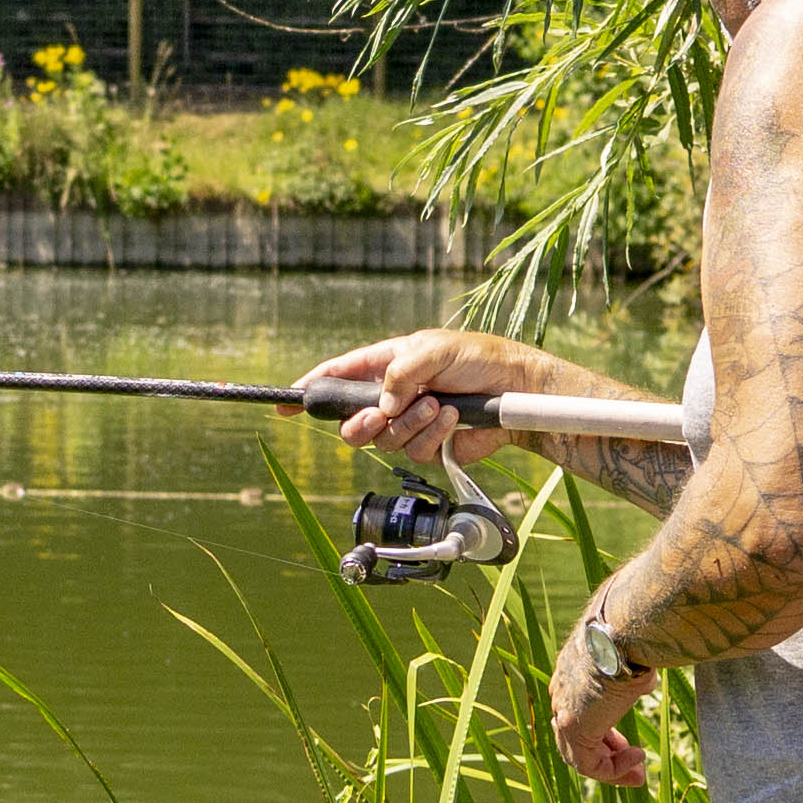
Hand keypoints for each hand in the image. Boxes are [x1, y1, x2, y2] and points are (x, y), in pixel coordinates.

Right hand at [308, 325, 572, 464]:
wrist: (517, 390)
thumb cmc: (480, 358)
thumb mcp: (435, 349)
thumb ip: (401, 373)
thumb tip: (381, 406)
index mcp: (387, 364)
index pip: (339, 375)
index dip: (311, 388)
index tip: (285, 401)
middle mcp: (393, 396)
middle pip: (352, 423)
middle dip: (362, 423)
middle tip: (383, 415)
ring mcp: (410, 423)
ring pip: (384, 442)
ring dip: (410, 424)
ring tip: (439, 405)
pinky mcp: (430, 446)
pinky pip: (414, 453)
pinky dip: (432, 437)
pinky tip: (452, 419)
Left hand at [548, 612, 654, 785]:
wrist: (625, 630)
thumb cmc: (635, 637)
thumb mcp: (634, 658)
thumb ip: (634, 674)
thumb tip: (646, 679)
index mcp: (573, 675)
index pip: (581, 715)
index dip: (606, 736)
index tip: (629, 746)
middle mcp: (562, 693)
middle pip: (575, 739)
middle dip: (607, 758)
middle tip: (636, 769)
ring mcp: (564, 710)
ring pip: (579, 757)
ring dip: (611, 769)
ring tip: (639, 774)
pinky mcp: (573, 726)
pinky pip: (588, 765)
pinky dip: (613, 769)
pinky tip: (637, 759)